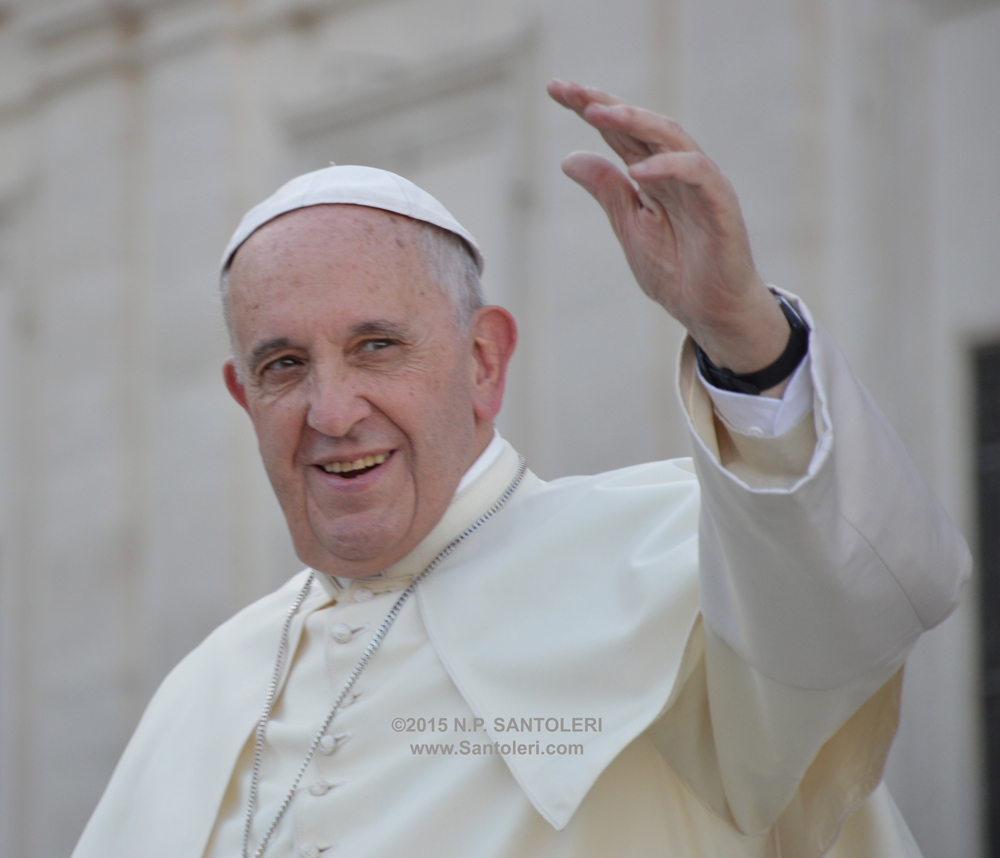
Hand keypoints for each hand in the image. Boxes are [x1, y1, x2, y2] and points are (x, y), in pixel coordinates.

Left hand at [548, 80, 790, 385]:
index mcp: (653, 175)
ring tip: (597, 114)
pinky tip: (637, 170)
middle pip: (640, 125)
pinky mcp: (722, 205)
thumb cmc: (677, 271)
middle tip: (569, 90)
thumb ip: (608, 192)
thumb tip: (568, 159)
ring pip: (671, 137)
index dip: (589, 107)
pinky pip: (698, 174)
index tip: (555, 90)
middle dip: (604, 104)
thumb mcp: (630, 229)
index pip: (619, 133)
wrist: (711, 312)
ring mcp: (701, 185)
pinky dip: (669, 167)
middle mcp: (677, 171)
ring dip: (634, 122)